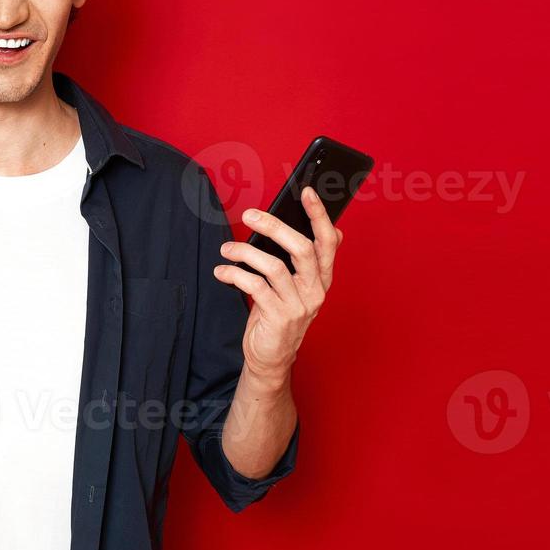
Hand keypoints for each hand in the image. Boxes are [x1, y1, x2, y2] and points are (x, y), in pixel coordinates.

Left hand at [212, 187, 344, 381]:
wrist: (271, 357)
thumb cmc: (279, 314)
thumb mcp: (295, 286)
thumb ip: (302, 260)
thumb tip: (311, 228)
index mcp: (322, 278)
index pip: (327, 242)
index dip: (319, 216)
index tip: (307, 192)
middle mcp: (315, 290)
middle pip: (301, 248)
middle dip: (274, 226)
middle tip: (250, 215)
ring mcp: (299, 305)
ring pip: (274, 266)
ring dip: (246, 252)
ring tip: (227, 249)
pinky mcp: (279, 317)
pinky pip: (255, 286)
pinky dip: (235, 274)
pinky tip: (222, 271)